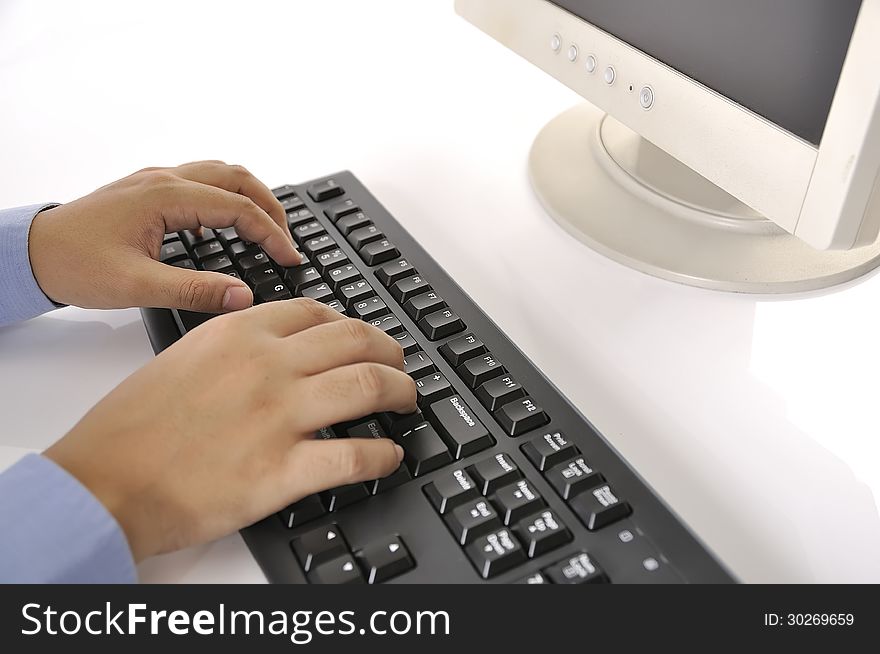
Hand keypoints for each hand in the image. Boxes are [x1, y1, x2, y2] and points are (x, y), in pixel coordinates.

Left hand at [28, 161, 300, 312]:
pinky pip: (203, 182)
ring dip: (251, 197)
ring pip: (222, 173)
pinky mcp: (150, 190)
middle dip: (271, 207)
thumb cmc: (75, 264)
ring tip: (267, 230)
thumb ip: (195, 290)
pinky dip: (227, 198)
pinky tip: (225, 229)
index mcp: (165, 196)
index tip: (289, 259)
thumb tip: (242, 296)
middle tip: (286, 241)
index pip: (238, 207)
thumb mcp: (137, 286)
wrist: (31, 252)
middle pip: (238, 177)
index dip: (271, 234)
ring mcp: (157, 180)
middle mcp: (164, 179)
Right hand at [44, 299, 414, 560]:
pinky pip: (357, 455)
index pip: (318, 313)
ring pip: (369, 386)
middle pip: (357, 342)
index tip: (362, 339)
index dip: (352, 325)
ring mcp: (279, 416)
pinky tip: (389, 456)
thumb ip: (234, 349)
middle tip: (398, 367)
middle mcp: (267, 366)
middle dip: (389, 352)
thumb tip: (274, 355)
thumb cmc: (129, 427)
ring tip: (405, 401)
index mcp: (239, 333)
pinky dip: (384, 455)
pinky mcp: (283, 469)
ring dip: (400, 393)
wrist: (101, 481)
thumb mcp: (182, 359)